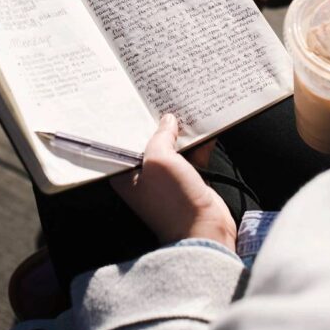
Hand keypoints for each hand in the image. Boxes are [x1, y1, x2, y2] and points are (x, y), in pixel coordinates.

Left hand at [110, 114, 236, 250]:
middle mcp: (144, 176)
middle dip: (158, 124)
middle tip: (161, 100)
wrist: (205, 229)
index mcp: (126, 175)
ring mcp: (168, 178)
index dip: (130, 123)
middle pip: (149, 142)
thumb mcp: (159, 159)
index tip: (136, 103)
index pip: (124, 142)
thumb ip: (161, 135)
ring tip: (184, 108)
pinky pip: (191, 154)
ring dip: (180, 131)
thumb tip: (168, 120)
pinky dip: (198, 142)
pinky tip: (204, 126)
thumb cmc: (173, 201)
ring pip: (172, 147)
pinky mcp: (189, 180)